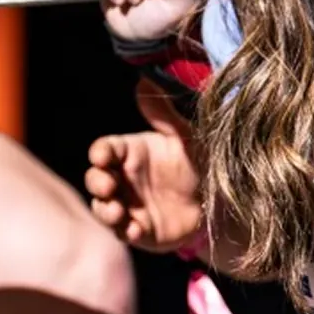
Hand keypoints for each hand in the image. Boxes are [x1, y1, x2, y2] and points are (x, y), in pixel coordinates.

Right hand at [86, 80, 206, 252]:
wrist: (218, 200)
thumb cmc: (198, 163)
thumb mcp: (185, 137)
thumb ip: (163, 115)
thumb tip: (144, 80)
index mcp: (130, 153)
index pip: (104, 150)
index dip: (100, 153)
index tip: (102, 156)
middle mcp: (123, 180)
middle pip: (95, 179)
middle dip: (97, 183)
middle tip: (108, 186)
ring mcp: (128, 207)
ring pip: (103, 209)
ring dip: (106, 211)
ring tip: (118, 213)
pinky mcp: (139, 231)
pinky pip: (124, 234)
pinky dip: (126, 233)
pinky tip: (137, 230)